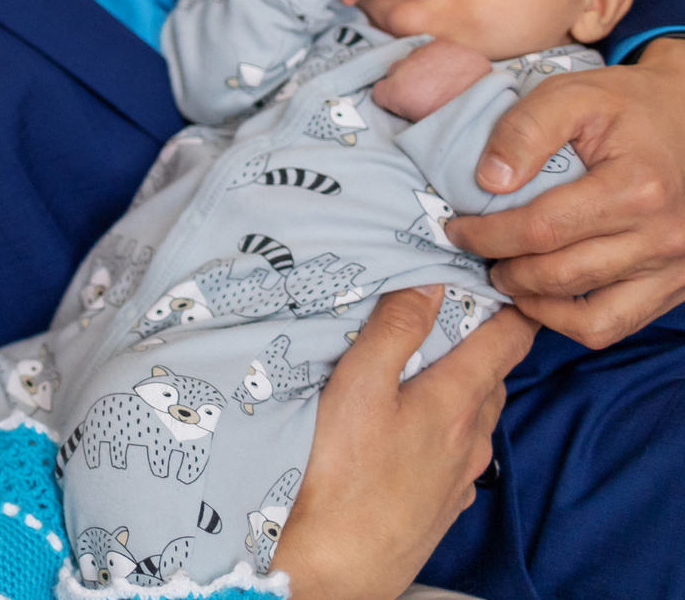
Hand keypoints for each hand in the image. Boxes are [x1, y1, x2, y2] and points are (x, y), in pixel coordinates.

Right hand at [270, 286, 534, 599]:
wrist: (334, 565)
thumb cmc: (340, 475)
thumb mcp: (357, 387)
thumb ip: (394, 332)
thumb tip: (428, 285)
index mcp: (457, 402)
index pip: (507, 342)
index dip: (511, 306)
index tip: (500, 279)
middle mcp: (472, 439)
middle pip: (494, 378)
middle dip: (483, 343)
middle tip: (454, 313)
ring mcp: (461, 477)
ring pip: (478, 419)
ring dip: (464, 388)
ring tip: (427, 367)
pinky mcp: (444, 505)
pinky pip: (460, 455)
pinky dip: (448, 429)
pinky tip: (414, 430)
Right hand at [371, 38, 491, 121]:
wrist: (491, 104)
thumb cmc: (454, 122)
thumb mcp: (419, 123)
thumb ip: (404, 109)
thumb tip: (405, 105)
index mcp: (395, 92)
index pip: (378, 91)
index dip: (395, 100)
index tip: (409, 107)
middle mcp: (404, 67)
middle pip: (395, 71)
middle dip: (408, 80)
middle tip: (428, 94)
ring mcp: (424, 52)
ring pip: (414, 57)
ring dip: (424, 67)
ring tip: (443, 81)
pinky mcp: (443, 43)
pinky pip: (433, 49)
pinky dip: (440, 58)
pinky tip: (453, 70)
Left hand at [445, 37, 684, 346]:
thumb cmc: (626, 106)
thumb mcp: (572, 94)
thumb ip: (525, 130)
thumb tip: (488, 181)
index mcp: (636, 188)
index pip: (542, 229)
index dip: (487, 235)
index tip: (456, 228)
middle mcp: (662, 237)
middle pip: (562, 276)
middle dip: (505, 271)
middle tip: (477, 252)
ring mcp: (674, 268)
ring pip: (592, 320)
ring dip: (535, 303)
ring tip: (507, 274)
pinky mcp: (676, 286)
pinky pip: (617, 326)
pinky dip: (572, 321)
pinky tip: (544, 294)